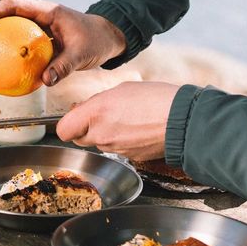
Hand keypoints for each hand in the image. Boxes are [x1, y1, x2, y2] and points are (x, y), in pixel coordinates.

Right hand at [0, 0, 125, 85]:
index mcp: (46, 12)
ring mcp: (39, 31)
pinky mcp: (41, 44)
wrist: (110, 40)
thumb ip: (64, 65)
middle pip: (4, 20)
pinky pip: (22, 52)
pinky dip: (11, 62)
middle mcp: (39, 18)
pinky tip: (4, 80)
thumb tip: (45, 80)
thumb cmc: (97, 40)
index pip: (12, 6)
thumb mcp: (82, 52)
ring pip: (10, 36)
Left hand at [55, 81, 180, 160]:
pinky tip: (137, 128)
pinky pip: (117, 149)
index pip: (63, 129)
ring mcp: (115, 148)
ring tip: (127, 118)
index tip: (78, 115)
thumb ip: (99, 101)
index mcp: (96, 113)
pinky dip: (123, 140)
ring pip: (100, 143)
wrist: (183, 120)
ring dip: (107, 133)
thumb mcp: (122, 89)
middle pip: (80, 138)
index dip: (69, 122)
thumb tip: (87, 109)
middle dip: (88, 128)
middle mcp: (102, 134)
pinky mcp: (128, 157)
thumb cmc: (156, 99)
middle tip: (104, 114)